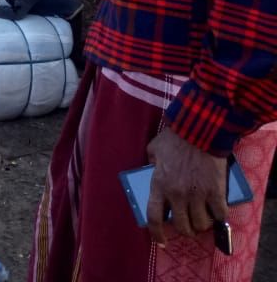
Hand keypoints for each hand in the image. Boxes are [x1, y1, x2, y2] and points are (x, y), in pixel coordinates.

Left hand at [145, 128, 227, 243]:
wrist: (199, 131)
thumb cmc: (174, 139)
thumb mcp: (153, 150)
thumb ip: (151, 164)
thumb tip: (152, 172)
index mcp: (159, 185)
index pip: (154, 217)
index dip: (157, 233)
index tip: (162, 240)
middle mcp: (177, 194)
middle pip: (182, 226)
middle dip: (186, 231)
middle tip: (189, 228)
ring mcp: (198, 195)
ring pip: (201, 223)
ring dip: (202, 224)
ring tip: (203, 218)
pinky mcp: (216, 192)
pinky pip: (220, 214)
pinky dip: (220, 217)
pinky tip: (218, 213)